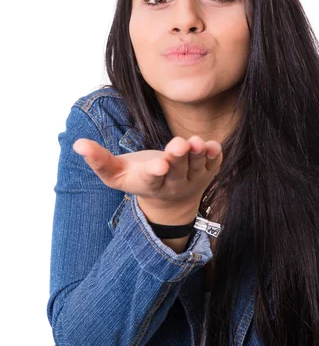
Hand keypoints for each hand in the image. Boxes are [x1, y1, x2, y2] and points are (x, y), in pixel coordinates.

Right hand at [72, 134, 222, 206]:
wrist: (170, 202)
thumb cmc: (138, 179)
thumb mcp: (116, 174)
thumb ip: (99, 160)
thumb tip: (78, 144)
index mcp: (150, 183)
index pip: (152, 179)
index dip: (155, 171)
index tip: (158, 165)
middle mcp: (173, 184)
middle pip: (177, 171)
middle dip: (178, 158)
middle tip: (179, 145)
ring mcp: (193, 179)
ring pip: (197, 166)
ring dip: (198, 154)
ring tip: (196, 143)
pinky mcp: (208, 172)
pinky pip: (214, 165)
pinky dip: (215, 156)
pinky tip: (213, 145)